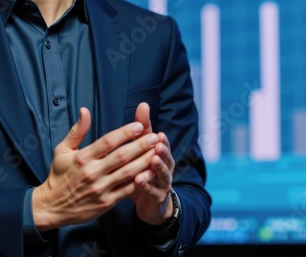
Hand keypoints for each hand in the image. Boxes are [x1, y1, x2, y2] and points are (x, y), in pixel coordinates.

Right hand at [31, 107, 157, 230]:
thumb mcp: (62, 150)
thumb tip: (85, 110)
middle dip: (141, 145)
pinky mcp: (106, 202)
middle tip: (155, 137)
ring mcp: (100, 188)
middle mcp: (92, 172)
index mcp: (83, 157)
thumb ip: (76, 131)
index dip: (125, 133)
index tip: (139, 126)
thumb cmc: (59, 176)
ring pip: (128, 172)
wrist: (52, 207)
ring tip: (157, 151)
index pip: (108, 141)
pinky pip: (127, 190)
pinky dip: (140, 180)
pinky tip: (151, 172)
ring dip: (145, 161)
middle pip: (122, 156)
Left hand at [130, 102, 176, 224]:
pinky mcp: (156, 197)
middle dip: (163, 151)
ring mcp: (162, 183)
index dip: (161, 140)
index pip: (162, 144)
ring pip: (162, 174)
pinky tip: (139, 181)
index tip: (158, 134)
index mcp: (162, 155)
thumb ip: (143, 128)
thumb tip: (143, 104)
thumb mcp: (143, 148)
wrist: (151, 202)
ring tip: (152, 160)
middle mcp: (165, 168)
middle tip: (158, 144)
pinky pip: (152, 191)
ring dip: (158, 167)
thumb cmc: (146, 170)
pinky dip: (146, 186)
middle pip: (166, 158)